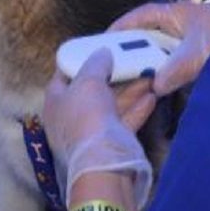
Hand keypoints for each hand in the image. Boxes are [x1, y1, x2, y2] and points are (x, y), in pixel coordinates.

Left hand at [43, 49, 155, 207]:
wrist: (104, 161)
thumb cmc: (87, 115)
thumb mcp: (88, 81)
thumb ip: (95, 63)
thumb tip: (102, 52)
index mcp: (56, 101)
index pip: (63, 76)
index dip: (78, 61)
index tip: (96, 49)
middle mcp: (72, 116)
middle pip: (92, 90)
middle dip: (112, 74)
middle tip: (128, 58)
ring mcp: (93, 131)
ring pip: (113, 105)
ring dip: (130, 89)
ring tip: (148, 72)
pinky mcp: (113, 142)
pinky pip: (126, 120)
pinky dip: (138, 107)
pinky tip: (153, 94)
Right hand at [109, 1, 209, 95]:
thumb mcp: (198, 55)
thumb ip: (174, 70)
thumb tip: (154, 85)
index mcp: (178, 12)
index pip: (141, 16)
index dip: (121, 27)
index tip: (104, 41)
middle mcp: (185, 21)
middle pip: (151, 34)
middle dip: (135, 49)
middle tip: (117, 67)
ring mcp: (197, 35)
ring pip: (166, 49)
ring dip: (154, 63)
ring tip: (136, 78)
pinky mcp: (208, 49)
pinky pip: (181, 59)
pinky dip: (172, 70)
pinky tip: (166, 84)